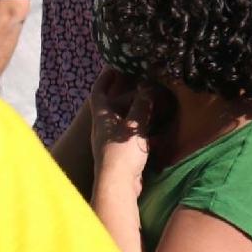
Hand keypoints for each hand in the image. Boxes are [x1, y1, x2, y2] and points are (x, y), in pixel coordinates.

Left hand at [88, 69, 157, 188]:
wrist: (118, 186)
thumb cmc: (122, 152)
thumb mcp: (134, 125)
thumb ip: (142, 105)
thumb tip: (148, 86)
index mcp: (102, 117)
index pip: (98, 92)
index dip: (105, 78)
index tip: (114, 66)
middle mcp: (103, 128)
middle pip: (111, 105)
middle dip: (123, 93)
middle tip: (140, 82)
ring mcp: (111, 142)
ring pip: (121, 120)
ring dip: (133, 110)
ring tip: (150, 101)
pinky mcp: (120, 154)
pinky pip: (129, 134)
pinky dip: (139, 127)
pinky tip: (153, 127)